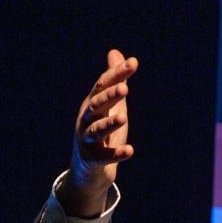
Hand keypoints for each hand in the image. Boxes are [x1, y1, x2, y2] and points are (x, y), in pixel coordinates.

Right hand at [59, 48, 137, 216]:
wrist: (87, 169)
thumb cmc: (101, 132)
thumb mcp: (109, 105)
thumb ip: (113, 81)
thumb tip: (115, 53)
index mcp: (92, 104)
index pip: (103, 85)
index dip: (117, 74)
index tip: (134, 63)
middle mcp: (86, 119)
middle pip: (96, 105)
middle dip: (109, 96)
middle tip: (125, 89)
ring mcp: (87, 140)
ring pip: (96, 130)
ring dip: (109, 123)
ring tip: (123, 118)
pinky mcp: (92, 159)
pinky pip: (104, 156)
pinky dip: (116, 153)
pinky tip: (130, 151)